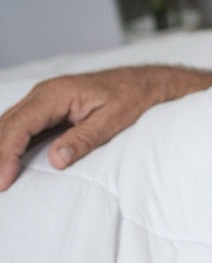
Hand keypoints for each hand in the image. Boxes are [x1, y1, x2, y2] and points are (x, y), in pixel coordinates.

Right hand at [0, 65, 211, 190]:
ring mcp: (44, 98)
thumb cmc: (133, 98)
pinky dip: (10, 142)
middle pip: (7, 125)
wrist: (146, 82)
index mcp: (56, 94)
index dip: (6, 153)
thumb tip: (56, 160)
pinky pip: (21, 125)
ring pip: (9, 124)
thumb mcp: (113, 121)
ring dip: (0, 149)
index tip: (3, 179)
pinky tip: (7, 161)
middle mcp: (44, 93)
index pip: (20, 125)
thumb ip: (84, 139)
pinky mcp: (48, 107)